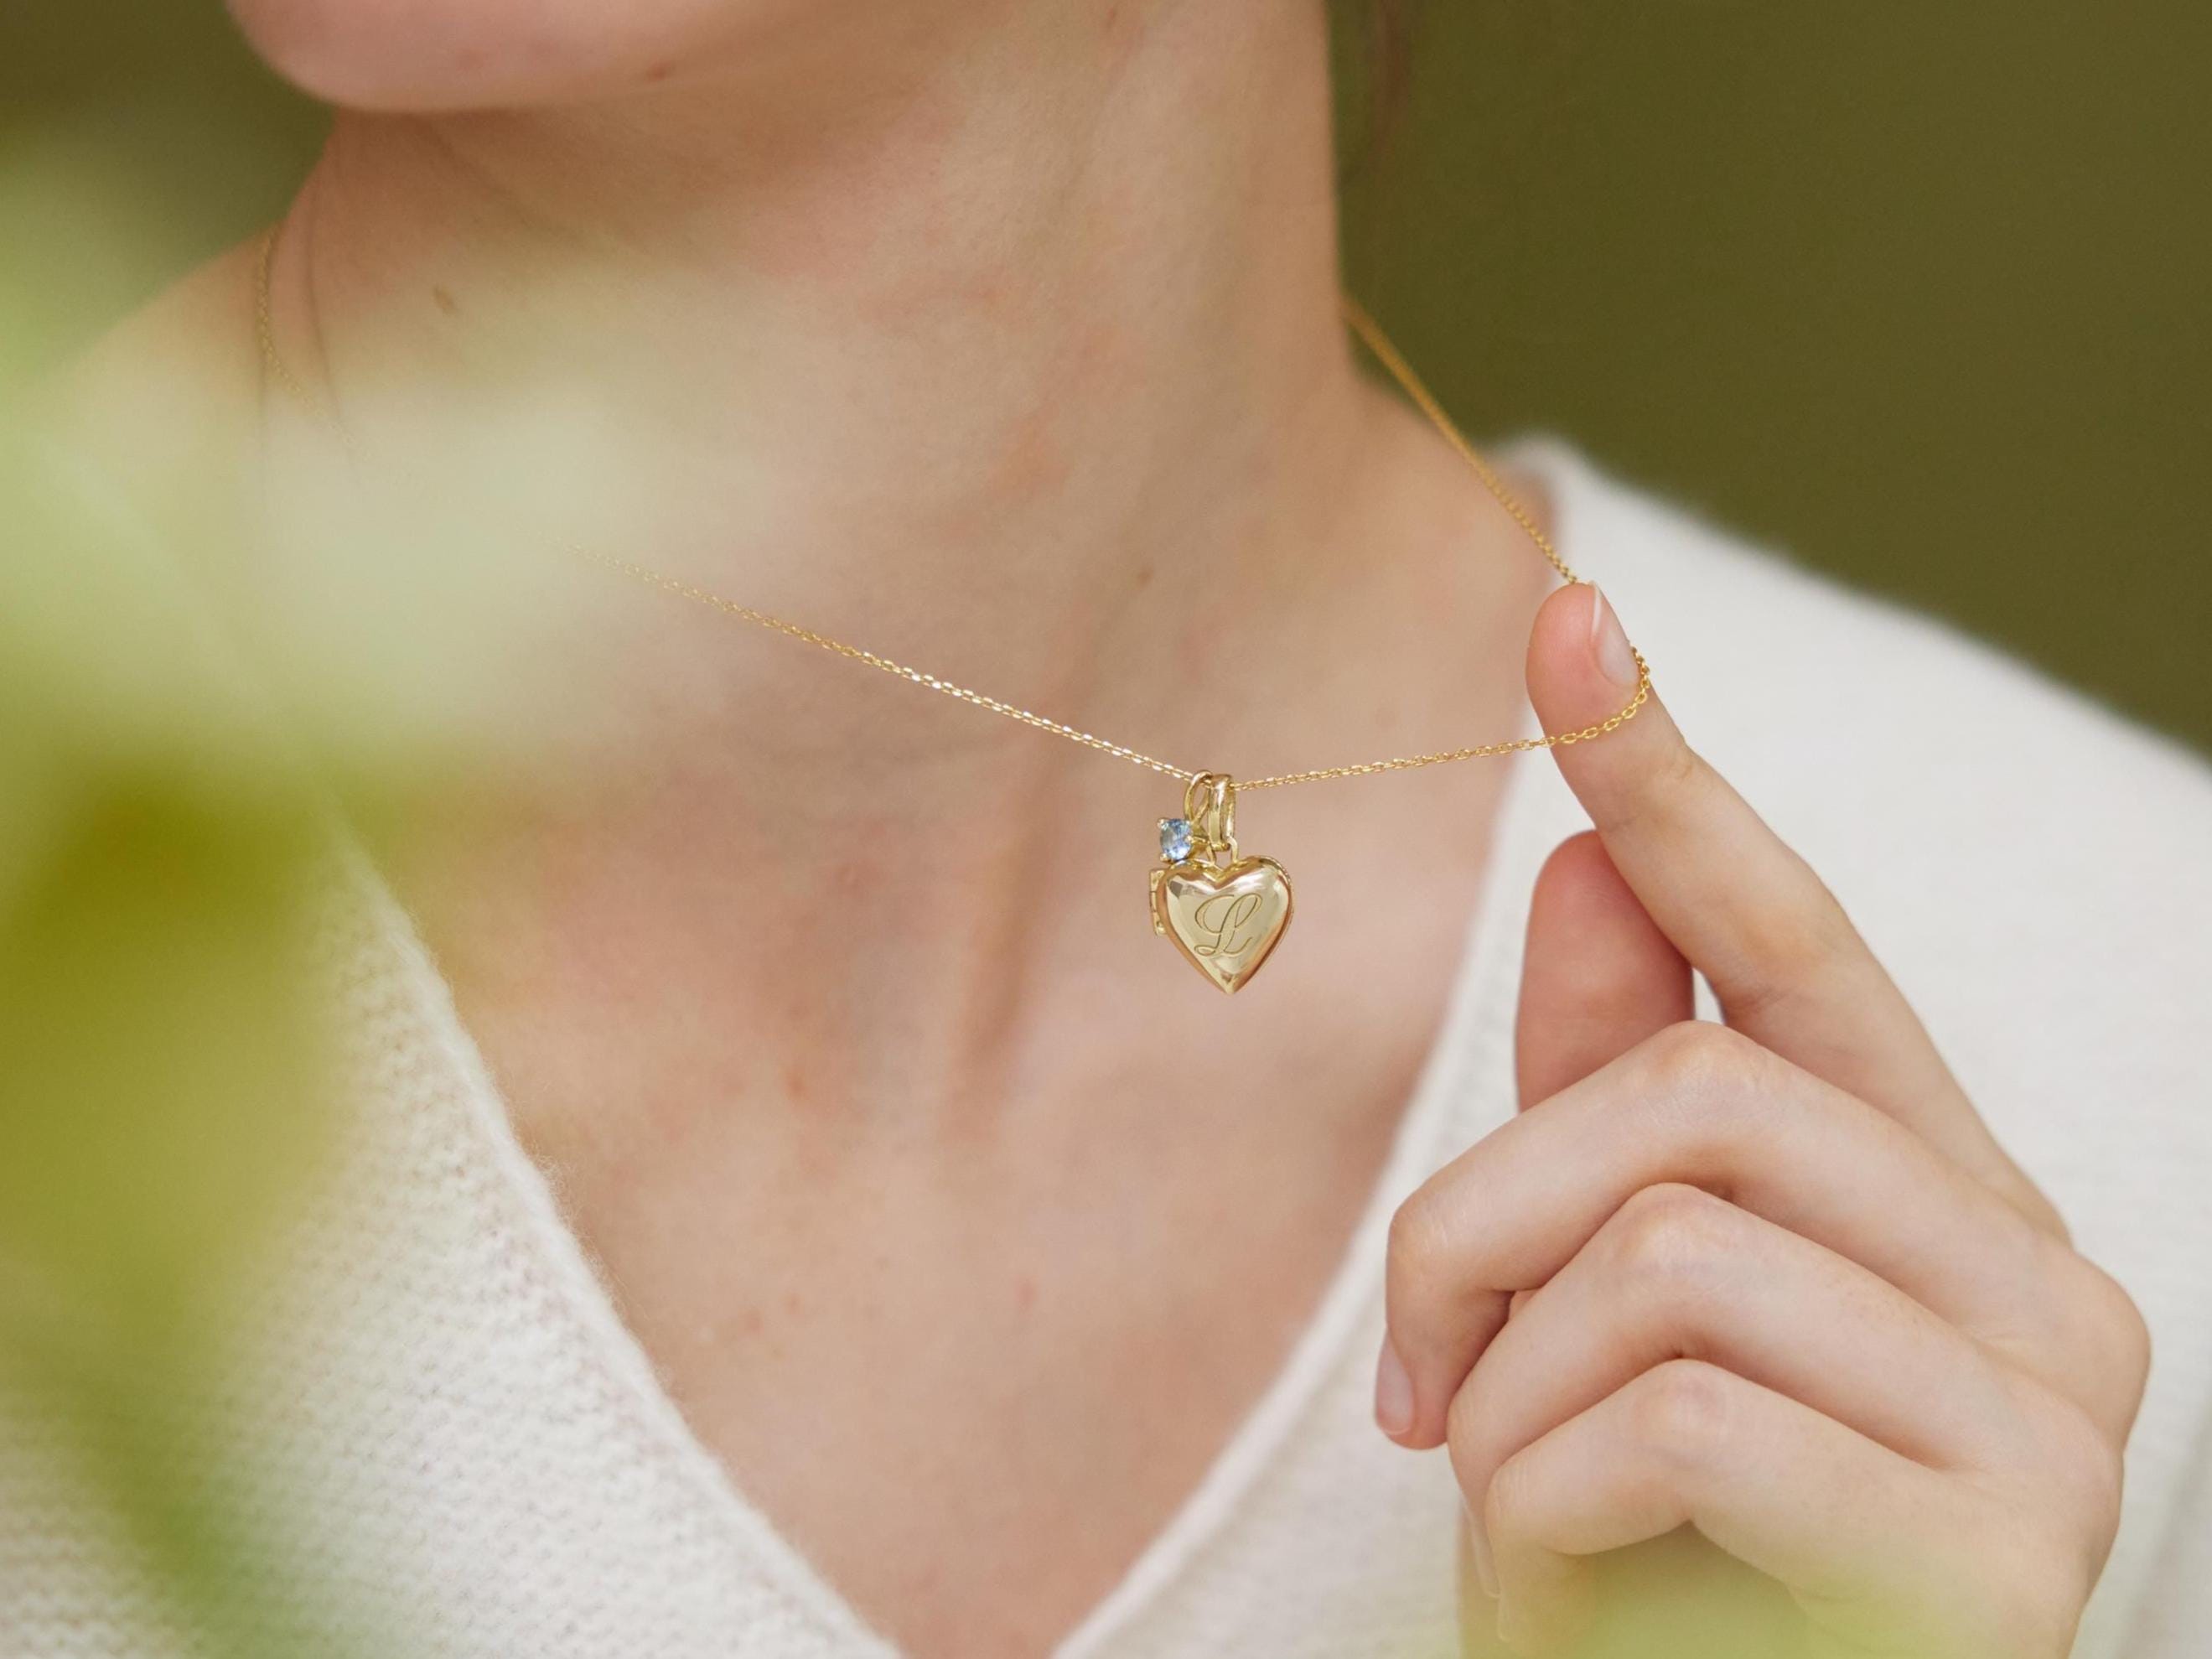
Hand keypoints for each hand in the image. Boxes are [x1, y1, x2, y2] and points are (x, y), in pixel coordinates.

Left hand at [1375, 584, 2148, 1656]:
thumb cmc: (1648, 1551)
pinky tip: (1552, 1572)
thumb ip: (1604, 1107)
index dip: (1672, 787)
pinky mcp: (2005, 1553)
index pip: (1800, 948)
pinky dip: (1538, 1491)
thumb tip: (1576, 862)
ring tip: (1499, 1492)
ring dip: (1506, 1377)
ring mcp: (2051, 1418)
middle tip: (1417, 1369)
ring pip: (1670, 1244)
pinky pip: (1675, 1409)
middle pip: (1696, 1098)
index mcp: (1942, 1203)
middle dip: (1481, 1219)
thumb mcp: (1586, 1317)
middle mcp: (2041, 1283)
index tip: (1564, 617)